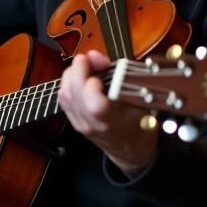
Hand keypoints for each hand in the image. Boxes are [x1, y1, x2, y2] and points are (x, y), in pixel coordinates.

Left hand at [57, 50, 157, 177]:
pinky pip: (63, 98)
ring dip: (72, 74)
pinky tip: (80, 78)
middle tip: (91, 59)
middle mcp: (93, 124)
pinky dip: (69, 83)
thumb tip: (94, 55)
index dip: (92, 84)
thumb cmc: (140, 122)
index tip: (103, 71)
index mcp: (114, 121)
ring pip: (64, 94)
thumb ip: (119, 76)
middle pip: (73, 94)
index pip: (94, 104)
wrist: (130, 150)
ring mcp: (80, 124)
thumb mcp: (142, 100)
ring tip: (87, 67)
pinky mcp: (73, 121)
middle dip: (78, 69)